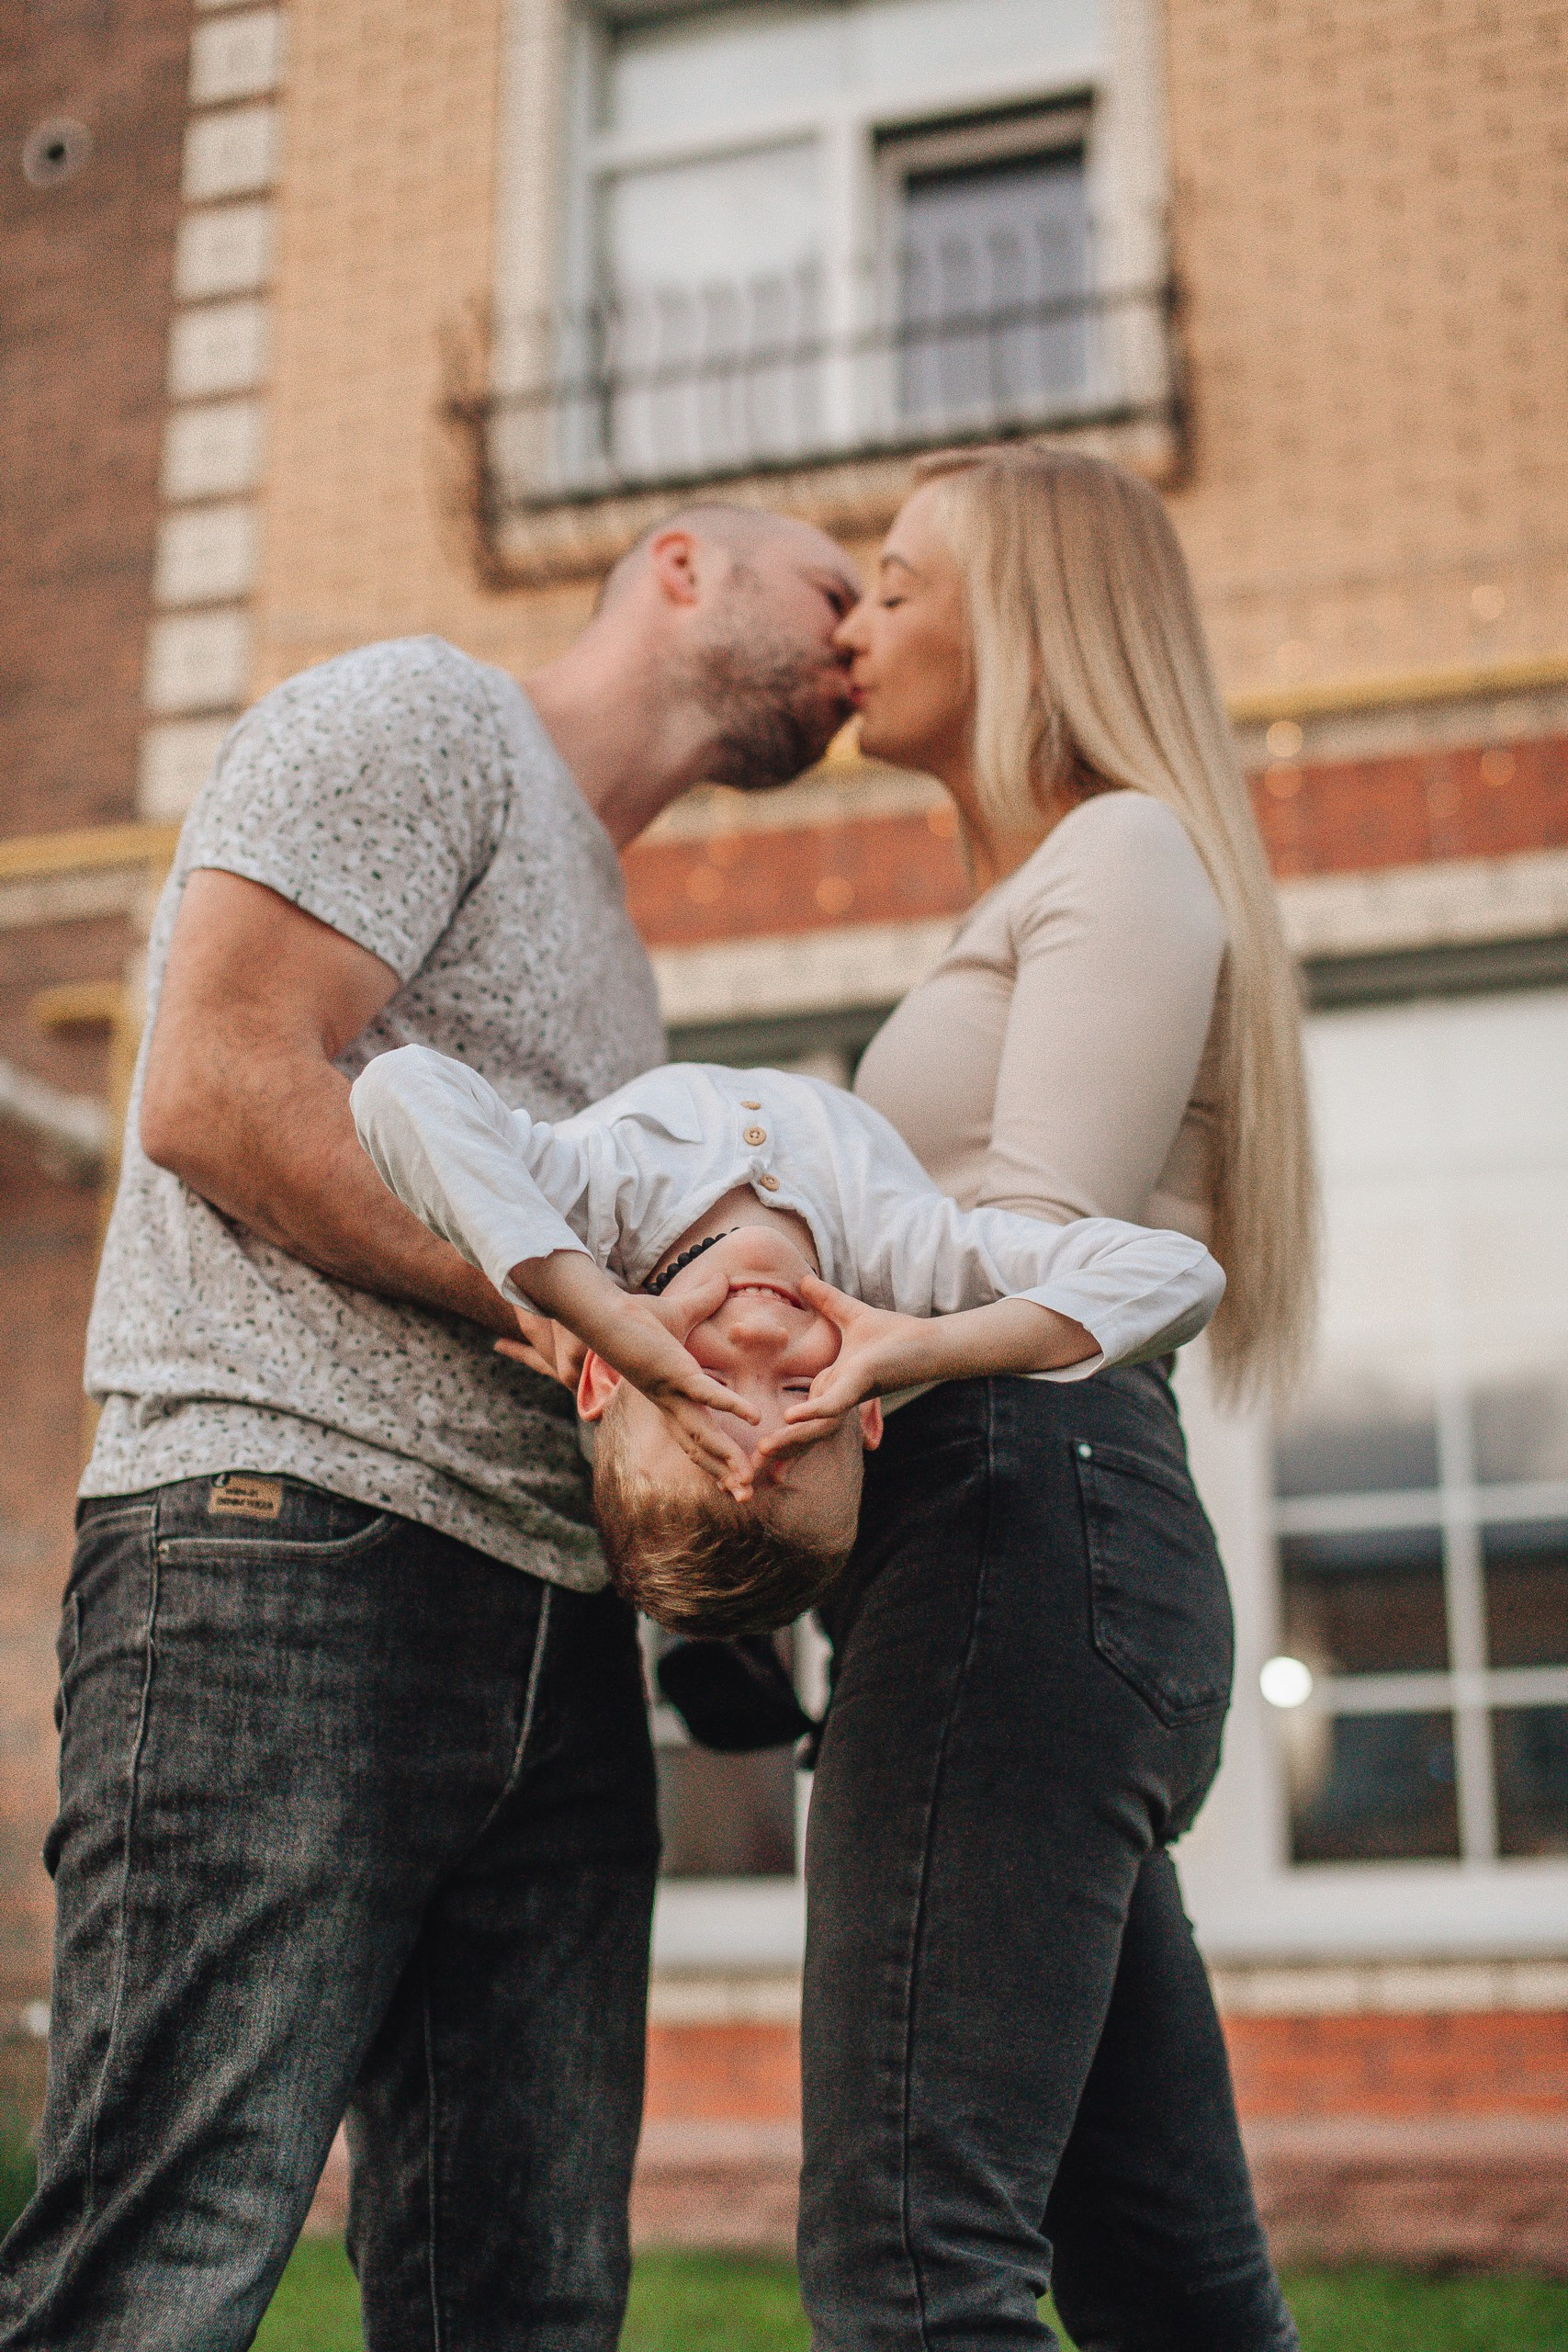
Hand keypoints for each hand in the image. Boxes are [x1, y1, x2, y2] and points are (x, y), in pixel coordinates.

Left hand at [511, 1251, 761, 1498]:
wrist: (603, 1311)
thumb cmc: (634, 1316)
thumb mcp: (680, 1312)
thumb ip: (704, 1300)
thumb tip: (723, 1276)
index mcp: (673, 1396)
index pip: (696, 1435)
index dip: (716, 1458)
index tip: (736, 1478)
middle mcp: (671, 1402)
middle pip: (700, 1446)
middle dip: (723, 1472)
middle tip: (746, 1497)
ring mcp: (672, 1390)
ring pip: (704, 1432)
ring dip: (726, 1456)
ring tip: (748, 1478)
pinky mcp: (672, 1373)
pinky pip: (706, 1394)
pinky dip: (729, 1405)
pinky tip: (752, 1415)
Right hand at [754, 1273, 931, 1461]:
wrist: (927, 1339)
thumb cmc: (896, 1334)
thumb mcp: (850, 1314)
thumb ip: (827, 1300)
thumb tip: (804, 1278)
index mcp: (833, 1385)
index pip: (803, 1415)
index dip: (783, 1433)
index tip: (761, 1450)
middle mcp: (839, 1396)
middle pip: (805, 1429)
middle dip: (781, 1448)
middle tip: (755, 1464)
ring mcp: (849, 1393)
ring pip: (814, 1425)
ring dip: (789, 1439)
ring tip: (765, 1450)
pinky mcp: (860, 1386)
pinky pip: (832, 1405)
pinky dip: (812, 1412)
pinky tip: (789, 1419)